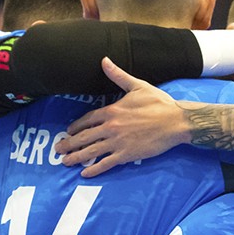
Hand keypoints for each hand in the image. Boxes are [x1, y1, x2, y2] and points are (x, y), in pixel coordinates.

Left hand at [54, 57, 189, 177]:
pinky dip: (94, 169)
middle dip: (69, 143)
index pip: (87, 119)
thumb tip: (104, 60)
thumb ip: (118, 75)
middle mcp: (111, 127)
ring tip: (65, 162)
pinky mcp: (127, 155)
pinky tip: (85, 174)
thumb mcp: (137, 86)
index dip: (76, 126)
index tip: (69, 131)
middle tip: (58, 149)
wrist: (175, 121)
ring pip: (91, 151)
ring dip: (76, 157)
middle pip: (84, 137)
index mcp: (112, 111)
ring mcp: (118, 142)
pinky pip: (106, 163)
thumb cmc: (159, 103)